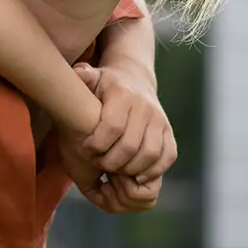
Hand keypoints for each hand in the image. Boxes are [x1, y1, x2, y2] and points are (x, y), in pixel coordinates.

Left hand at [59, 70, 162, 215]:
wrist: (135, 80)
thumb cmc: (107, 85)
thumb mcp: (92, 77)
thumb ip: (82, 76)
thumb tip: (77, 71)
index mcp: (124, 95)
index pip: (112, 126)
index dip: (97, 145)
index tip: (85, 150)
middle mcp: (145, 108)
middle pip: (130, 145)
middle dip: (110, 162)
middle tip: (98, 165)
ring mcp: (160, 120)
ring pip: (150, 154)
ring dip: (130, 169)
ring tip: (115, 172)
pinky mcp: (169, 132)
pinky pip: (168, 156)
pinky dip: (155, 170)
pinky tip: (137, 176)